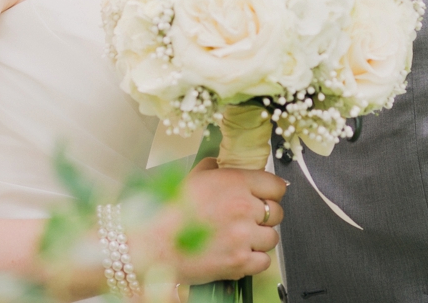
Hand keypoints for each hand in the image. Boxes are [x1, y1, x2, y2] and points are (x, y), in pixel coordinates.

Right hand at [138, 159, 285, 286]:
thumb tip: (223, 164)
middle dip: (264, 217)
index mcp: (233, 182)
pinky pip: (264, 261)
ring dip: (258, 239)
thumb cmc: (165, 212)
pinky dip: (253, 260)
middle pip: (277, 213)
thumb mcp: (191, 178)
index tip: (264, 197)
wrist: (151, 245)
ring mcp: (243, 236)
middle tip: (246, 220)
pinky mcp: (240, 262)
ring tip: (237, 239)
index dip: (270, 192)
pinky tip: (236, 254)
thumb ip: (213, 168)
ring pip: (272, 238)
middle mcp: (242, 207)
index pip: (276, 186)